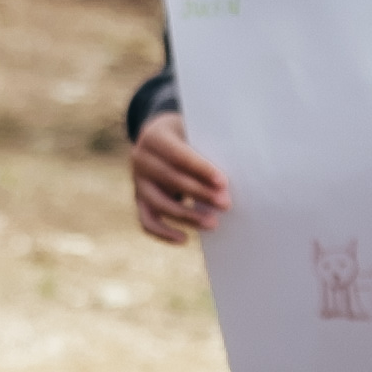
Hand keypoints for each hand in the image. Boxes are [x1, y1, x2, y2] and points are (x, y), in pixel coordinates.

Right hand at [128, 108, 226, 246]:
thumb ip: (207, 146)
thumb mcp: (194, 131)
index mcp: (155, 137)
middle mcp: (141, 159)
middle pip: (170, 180)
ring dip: (187, 216)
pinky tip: (184, 239)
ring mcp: (138, 181)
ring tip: (213, 223)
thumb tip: (233, 174)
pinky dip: (163, 232)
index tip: (223, 183)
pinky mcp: (140, 198)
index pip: (179, 155)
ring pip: (159, 203)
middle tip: (226, 204)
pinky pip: (147, 220)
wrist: (160, 136)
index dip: (201, 169)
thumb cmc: (189, 135)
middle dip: (200, 193)